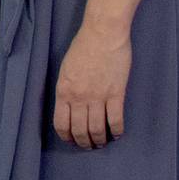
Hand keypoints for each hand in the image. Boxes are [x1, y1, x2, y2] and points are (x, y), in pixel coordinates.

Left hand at [51, 17, 129, 148]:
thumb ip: (67, 89)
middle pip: (80, 130)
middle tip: (88, 146)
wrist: (102, 33)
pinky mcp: (116, 93)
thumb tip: (70, 105)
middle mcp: (79, 97)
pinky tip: (117, 133)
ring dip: (100, 140)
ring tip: (102, 142)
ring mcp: (98, 96)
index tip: (71, 140)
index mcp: (63, 91)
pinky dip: (117, 130)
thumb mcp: (66, 69)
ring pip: (97, 129)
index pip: (61, 123)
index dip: (66, 136)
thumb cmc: (83, 47)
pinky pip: (116, 119)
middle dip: (84, 142)